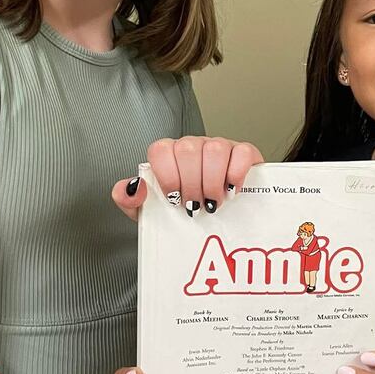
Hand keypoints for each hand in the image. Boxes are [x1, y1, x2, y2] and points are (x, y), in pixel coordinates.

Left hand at [112, 136, 263, 221]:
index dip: (166, 175)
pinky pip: (241, 152)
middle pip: (187, 149)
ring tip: (213, 202)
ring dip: (213, 182)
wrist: (217, 227)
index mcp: (170, 156)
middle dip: (190, 184)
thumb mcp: (153, 211)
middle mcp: (194, 147)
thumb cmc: (184, 211)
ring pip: (215, 148)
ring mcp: (220, 147)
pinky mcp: (244, 154)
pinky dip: (236, 174)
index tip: (173, 199)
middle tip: (194, 206)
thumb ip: (130, 200)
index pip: (160, 149)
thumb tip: (132, 187)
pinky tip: (232, 191)